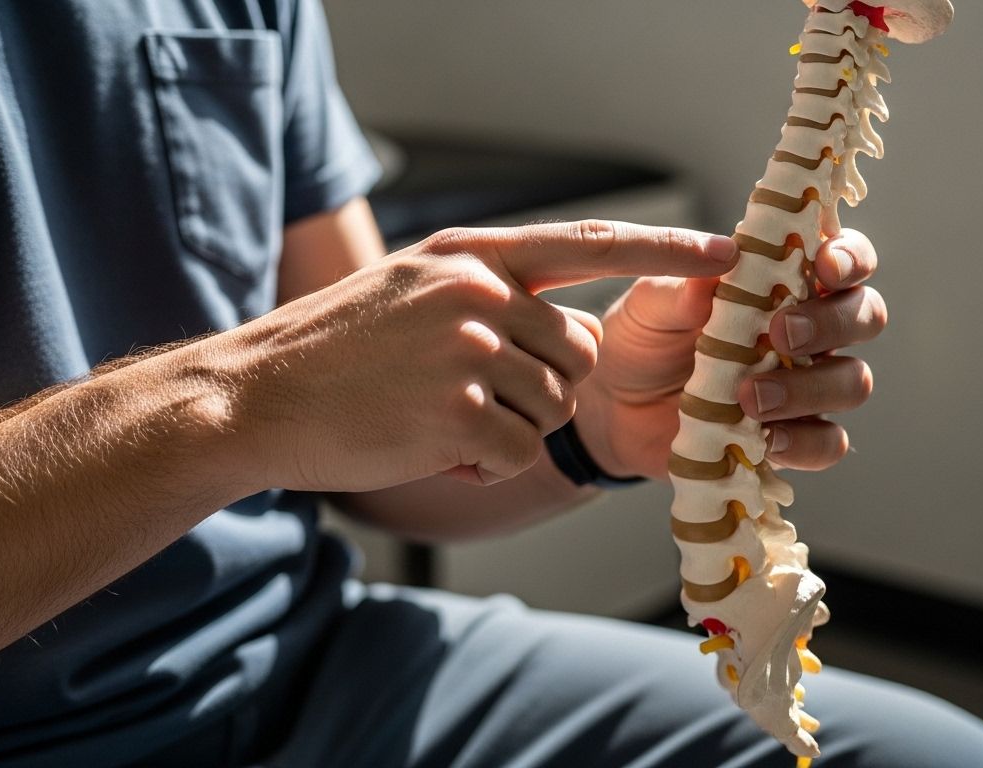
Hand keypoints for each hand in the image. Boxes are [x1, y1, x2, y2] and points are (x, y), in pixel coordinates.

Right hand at [219, 221, 737, 491]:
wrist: (255, 396)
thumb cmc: (335, 351)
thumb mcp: (411, 290)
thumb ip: (491, 295)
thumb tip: (578, 333)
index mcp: (471, 255)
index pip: (591, 243)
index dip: (665, 248)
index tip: (727, 254)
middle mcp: (478, 293)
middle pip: (578, 354)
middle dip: (543, 389)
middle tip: (470, 399)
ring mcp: (470, 351)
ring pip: (555, 408)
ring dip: (510, 429)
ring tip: (438, 417)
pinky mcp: (460, 412)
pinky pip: (521, 452)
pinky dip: (486, 463)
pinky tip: (431, 445)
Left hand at [575, 229, 885, 478]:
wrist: (614, 409)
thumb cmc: (642, 339)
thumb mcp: (649, 304)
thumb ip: (685, 284)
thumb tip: (724, 258)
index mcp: (784, 282)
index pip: (845, 258)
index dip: (850, 258)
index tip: (823, 268)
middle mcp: (809, 331)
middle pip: (866, 316)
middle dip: (833, 323)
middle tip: (780, 334)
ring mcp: (805, 385)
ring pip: (853, 382)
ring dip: (811, 388)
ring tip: (750, 397)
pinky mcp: (791, 437)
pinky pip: (828, 443)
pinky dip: (803, 442)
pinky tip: (765, 439)